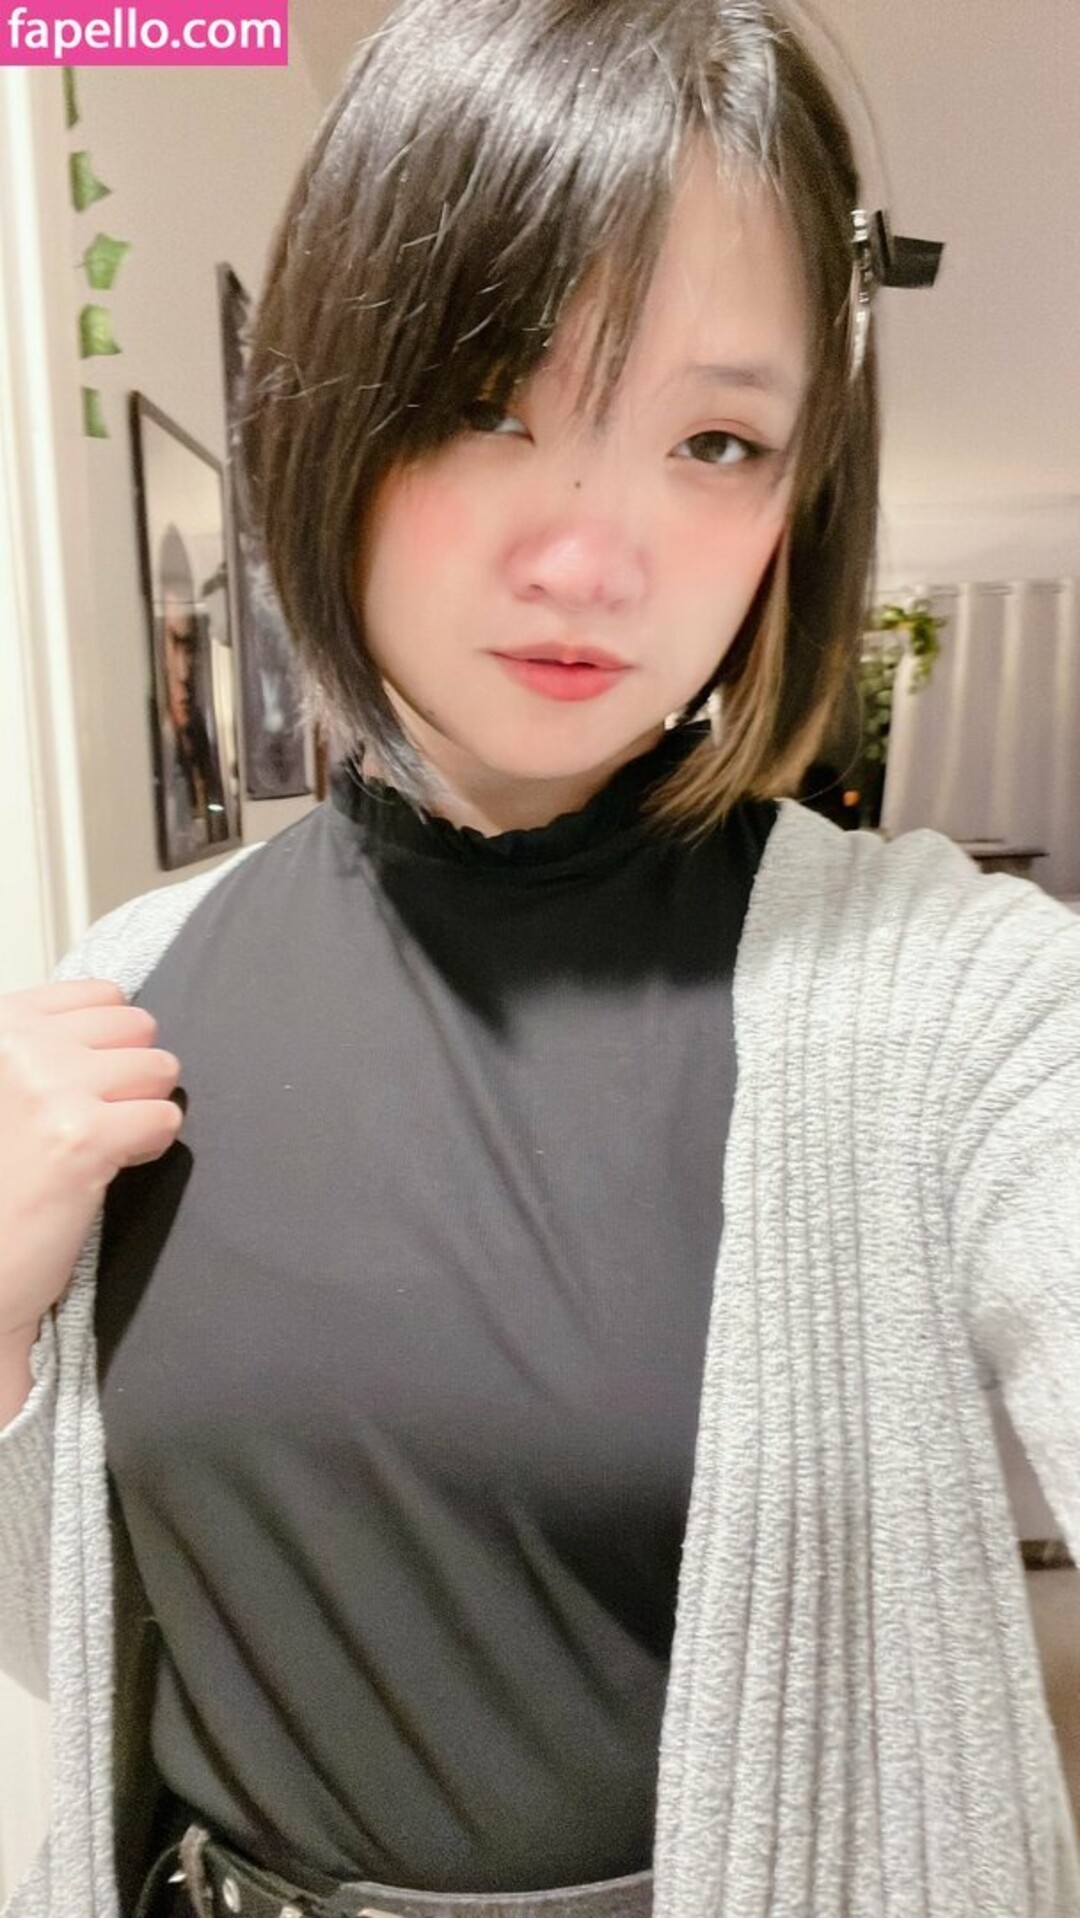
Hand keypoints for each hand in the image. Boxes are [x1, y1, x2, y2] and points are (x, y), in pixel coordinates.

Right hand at [0, 980, 181, 1341]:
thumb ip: (48, 1038)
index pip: (105, 995)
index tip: (82, 1084)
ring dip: (142, 1109)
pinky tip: (108, 1166)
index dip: (111, 1044)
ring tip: (98, 1141)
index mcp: (0, 1020)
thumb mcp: (7, 1081)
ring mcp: (49, 1086)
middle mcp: (16, 1043)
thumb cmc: (2, 1172)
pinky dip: (150, 1145)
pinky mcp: (82, 1137)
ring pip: (160, 1069)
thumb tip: (124, 1011)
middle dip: (132, 1074)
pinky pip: (165, 1118)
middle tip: (92, 1117)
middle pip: (139, 1027)